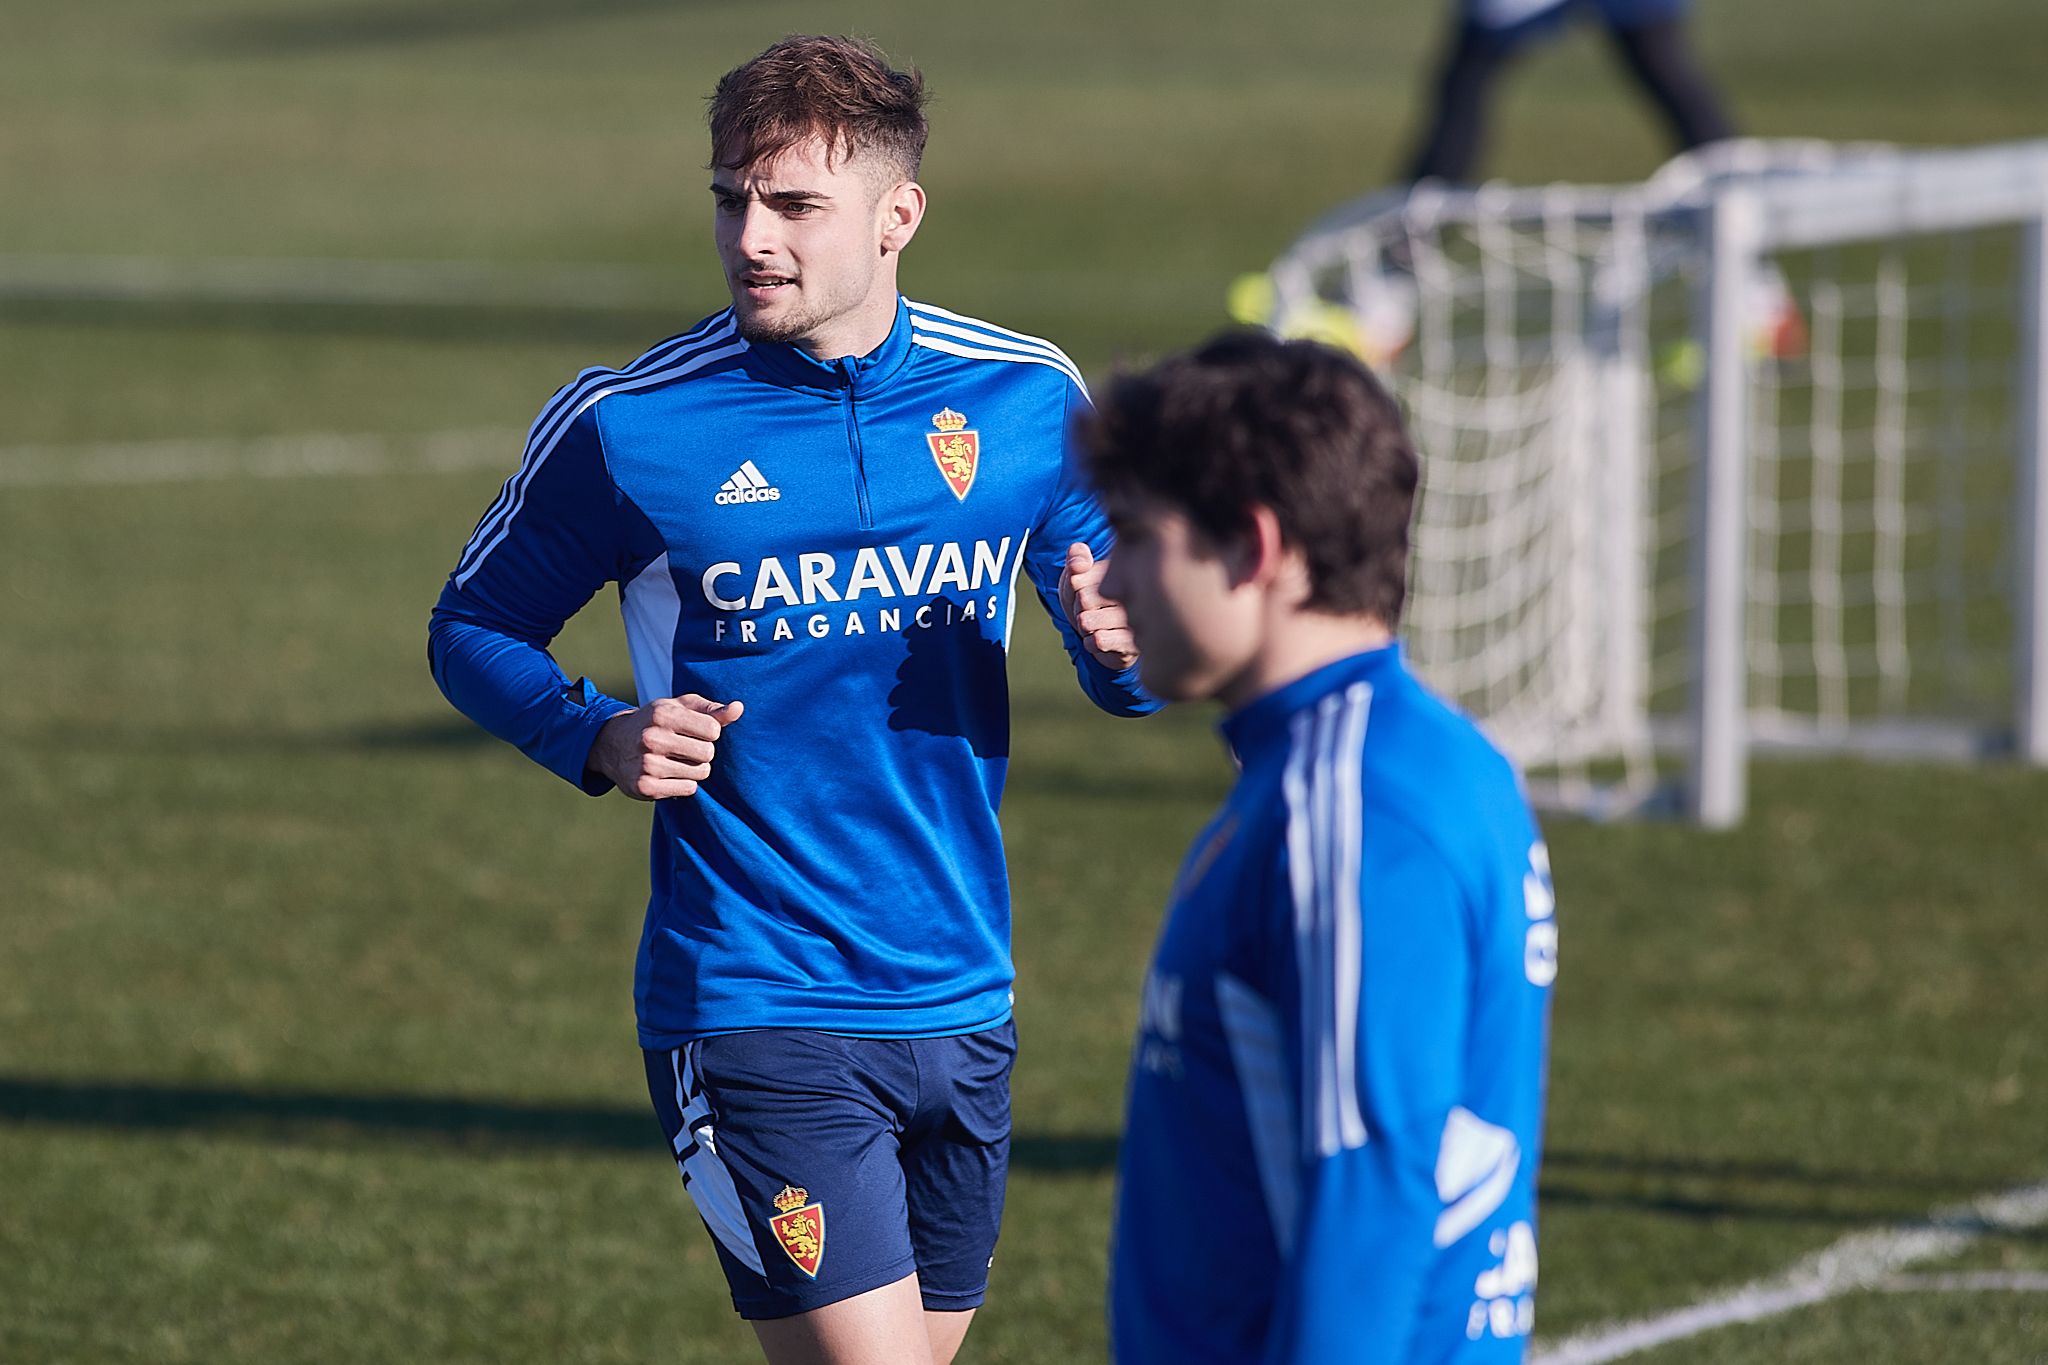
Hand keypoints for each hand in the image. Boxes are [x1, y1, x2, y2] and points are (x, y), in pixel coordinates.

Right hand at [587, 695, 743, 799]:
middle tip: (686, 749)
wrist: (612, 744)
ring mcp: (647, 764)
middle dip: (703, 752)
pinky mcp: (645, 787)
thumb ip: (711, 709)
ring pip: (700, 773)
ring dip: (695, 769)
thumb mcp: (679, 708)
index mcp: (664, 714)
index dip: (710, 733)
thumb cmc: (656, 722)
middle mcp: (653, 738)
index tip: (696, 732)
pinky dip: (684, 784)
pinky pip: (688, 789)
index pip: (713, 730)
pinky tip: (669, 775)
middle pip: (708, 753)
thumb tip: (739, 708)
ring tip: (676, 761)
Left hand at [1058, 542, 1138, 672]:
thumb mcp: (1081, 574)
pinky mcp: (1133, 642)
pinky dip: (1090, 642)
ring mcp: (1136, 618)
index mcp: (1123, 567)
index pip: (1078, 578)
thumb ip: (1077, 557)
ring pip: (1087, 622)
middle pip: (1084, 599)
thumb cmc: (1093, 599)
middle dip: (1079, 609)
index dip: (1074, 588)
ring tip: (1097, 624)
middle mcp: (1135, 591)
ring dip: (1084, 627)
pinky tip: (1101, 638)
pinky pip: (1097, 640)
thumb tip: (1078, 565)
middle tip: (1092, 610)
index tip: (1088, 589)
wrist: (1110, 635)